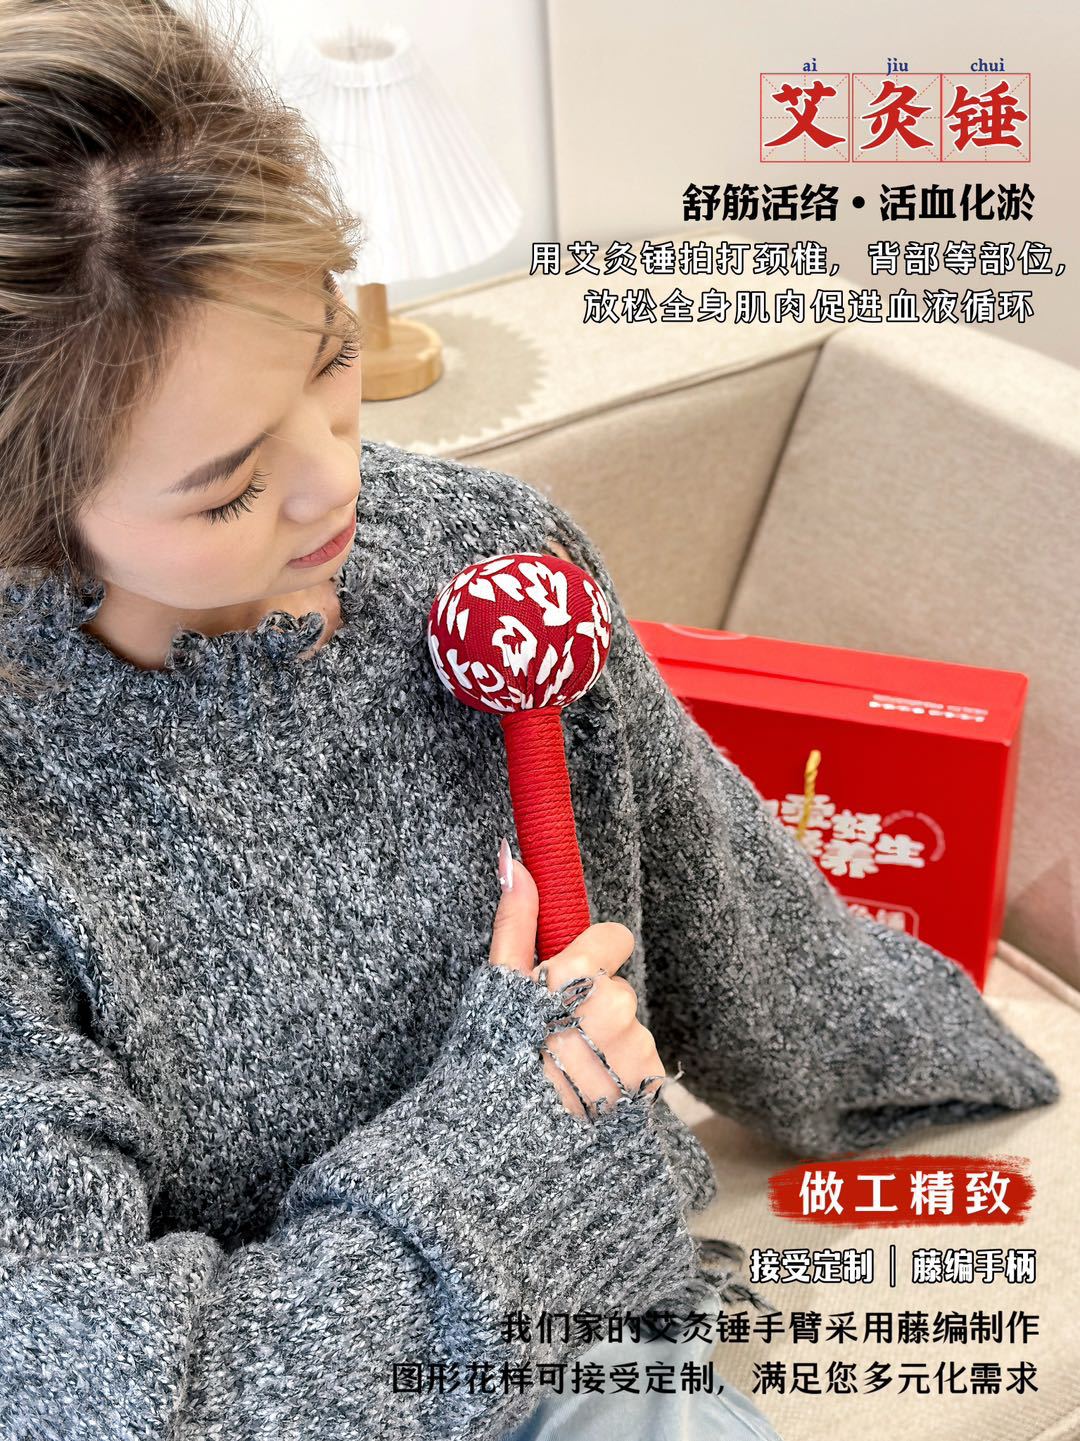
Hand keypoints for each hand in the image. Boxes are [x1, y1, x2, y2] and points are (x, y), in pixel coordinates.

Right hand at [487, 847, 667, 1118]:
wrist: (499, 1145)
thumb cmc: (492, 1062)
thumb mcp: (495, 986)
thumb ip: (514, 919)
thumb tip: (512, 858)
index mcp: (579, 973)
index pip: (615, 936)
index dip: (591, 958)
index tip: (565, 985)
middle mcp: (616, 1005)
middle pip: (618, 989)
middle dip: (591, 1008)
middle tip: (552, 1039)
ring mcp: (635, 1048)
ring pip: (629, 1030)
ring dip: (605, 1046)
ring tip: (565, 1073)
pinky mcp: (646, 1086)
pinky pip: (639, 1067)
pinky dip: (616, 1079)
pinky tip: (584, 1094)